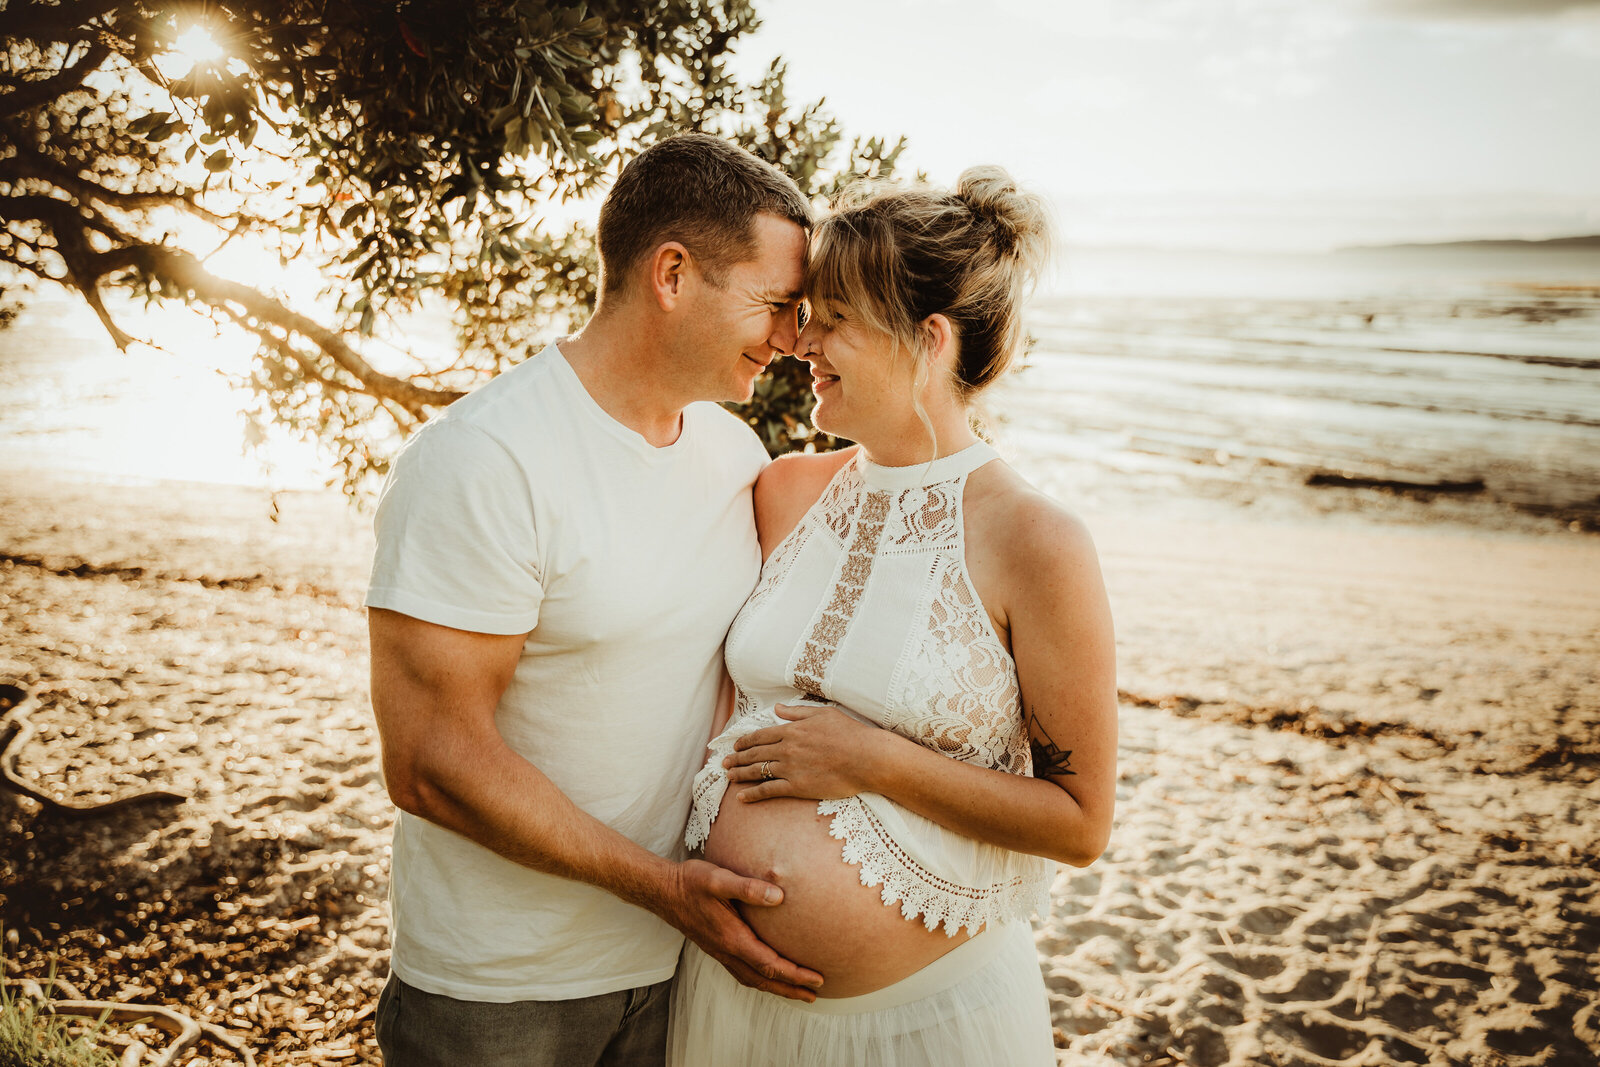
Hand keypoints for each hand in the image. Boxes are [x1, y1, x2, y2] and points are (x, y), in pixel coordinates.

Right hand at [658, 858, 823, 1000]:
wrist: (662, 891)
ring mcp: (719, 951)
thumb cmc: (690, 882)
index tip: (818, 979)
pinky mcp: (715, 947)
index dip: (795, 974)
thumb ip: (748, 888)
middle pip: (764, 980)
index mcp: (732, 938)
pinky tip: (766, 974)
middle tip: (814, 996)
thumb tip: (779, 896)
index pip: (770, 964)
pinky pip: (742, 972)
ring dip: (776, 988)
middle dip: (790, 989)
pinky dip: (760, 979)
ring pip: (752, 979)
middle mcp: (726, 950)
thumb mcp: (719, 879)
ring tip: (796, 991)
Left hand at [723, 703, 882, 801]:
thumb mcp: (823, 714)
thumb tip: (776, 708)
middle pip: (754, 753)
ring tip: (728, 776)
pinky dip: (753, 794)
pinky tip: (741, 797)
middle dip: (737, 757)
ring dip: (740, 774)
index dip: (745, 741)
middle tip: (724, 762)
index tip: (735, 745)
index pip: (760, 735)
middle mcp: (787, 748)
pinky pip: (769, 790)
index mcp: (792, 730)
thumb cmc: (849, 734)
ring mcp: (790, 768)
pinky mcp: (797, 787)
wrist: (866, 758)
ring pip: (757, 771)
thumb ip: (797, 712)